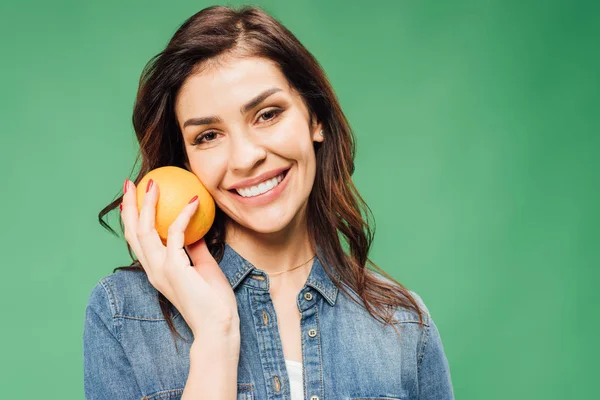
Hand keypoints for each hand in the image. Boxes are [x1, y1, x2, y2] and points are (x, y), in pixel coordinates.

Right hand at [120, 179, 238, 337]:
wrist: (218, 326)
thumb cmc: (213, 301)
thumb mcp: (203, 267)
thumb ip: (194, 249)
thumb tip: (194, 229)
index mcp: (157, 271)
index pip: (138, 241)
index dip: (132, 219)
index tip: (133, 198)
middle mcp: (153, 269)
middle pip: (133, 233)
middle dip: (129, 206)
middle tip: (130, 184)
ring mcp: (161, 269)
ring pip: (145, 231)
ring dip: (147, 205)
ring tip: (151, 184)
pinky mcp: (175, 268)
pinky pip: (177, 234)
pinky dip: (183, 215)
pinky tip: (192, 201)